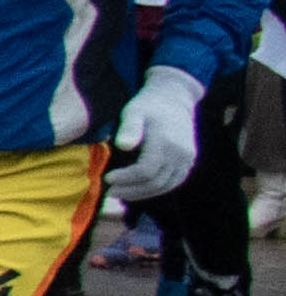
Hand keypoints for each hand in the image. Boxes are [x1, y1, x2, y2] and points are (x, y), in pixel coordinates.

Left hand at [113, 65, 209, 201]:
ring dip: (141, 193)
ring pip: (165, 186)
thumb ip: (129, 128)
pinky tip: (136, 190)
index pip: (146, 170)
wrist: (174, 101)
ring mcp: (187, 159)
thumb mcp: (134, 111)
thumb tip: (123, 146)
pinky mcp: (188, 162)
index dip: (126, 178)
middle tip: (109, 192)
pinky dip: (154, 190)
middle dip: (130, 190)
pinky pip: (173, 182)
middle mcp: (180, 153)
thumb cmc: (147, 106)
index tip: (107, 178)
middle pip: (155, 182)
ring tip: (120, 193)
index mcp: (166, 141)